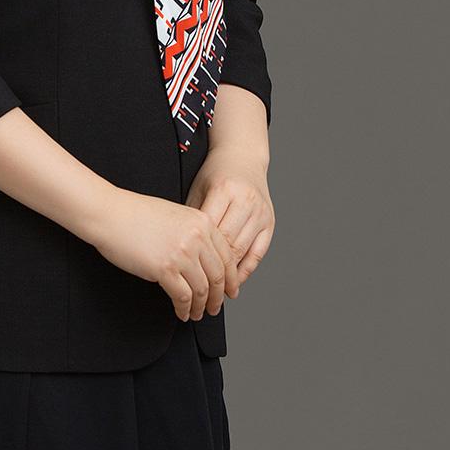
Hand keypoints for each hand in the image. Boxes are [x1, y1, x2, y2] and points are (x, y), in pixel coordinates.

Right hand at [87, 188, 240, 321]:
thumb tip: (204, 258)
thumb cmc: (135, 213)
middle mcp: (196, 236)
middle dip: (219, 296)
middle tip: (215, 307)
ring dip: (201, 306)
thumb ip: (193, 232)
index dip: (231, 278)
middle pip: (218, 275)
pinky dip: (185, 309)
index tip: (230, 289)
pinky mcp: (164, 269)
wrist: (109, 213)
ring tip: (198, 313)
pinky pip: (183, 297)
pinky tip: (182, 312)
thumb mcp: (175, 214)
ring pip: (203, 289)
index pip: (227, 255)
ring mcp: (182, 253)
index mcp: (201, 221)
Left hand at [185, 146, 274, 293]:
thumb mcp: (198, 189)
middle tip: (200, 291)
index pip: (209, 232)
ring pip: (243, 251)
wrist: (242, 157)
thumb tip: (180, 251)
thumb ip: (192, 218)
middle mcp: (245, 201)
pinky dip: (246, 270)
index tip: (184, 274)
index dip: (198, 256)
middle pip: (228, 245)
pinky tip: (234, 282)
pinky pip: (258, 252)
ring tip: (215, 293)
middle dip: (213, 271)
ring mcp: (260, 212)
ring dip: (230, 275)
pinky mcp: (270, 221)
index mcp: (223, 190)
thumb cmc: (214, 174)